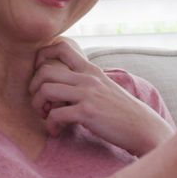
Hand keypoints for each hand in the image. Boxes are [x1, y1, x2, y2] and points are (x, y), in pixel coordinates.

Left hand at [30, 41, 173, 156]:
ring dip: (38, 106)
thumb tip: (61, 86)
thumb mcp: (104, 87)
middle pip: (45, 70)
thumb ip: (85, 81)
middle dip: (34, 88)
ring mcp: (87, 94)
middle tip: (39, 103)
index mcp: (90, 69)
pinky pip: (55, 114)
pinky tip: (56, 131)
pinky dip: (50, 125)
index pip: (61, 47)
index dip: (42, 57)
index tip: (39, 76)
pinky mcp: (87, 112)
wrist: (142, 127)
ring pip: (46, 90)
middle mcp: (87, 77)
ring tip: (45, 117)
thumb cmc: (121, 111)